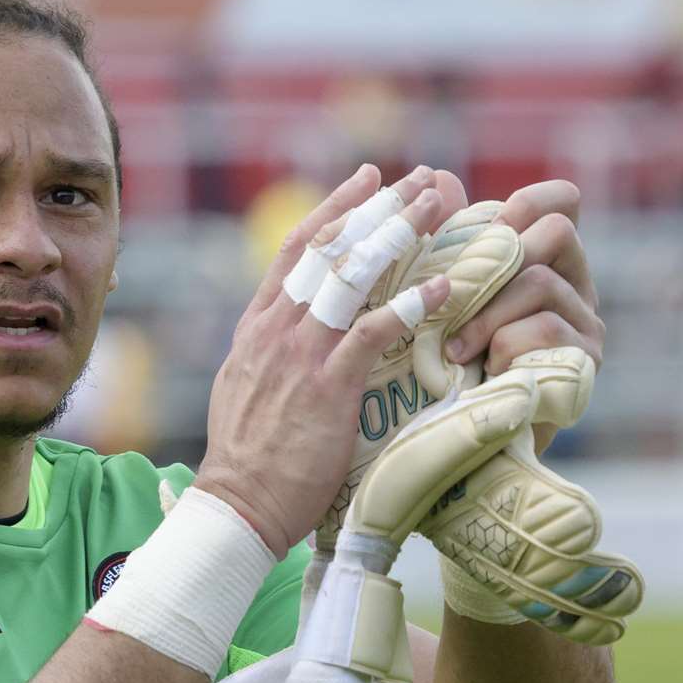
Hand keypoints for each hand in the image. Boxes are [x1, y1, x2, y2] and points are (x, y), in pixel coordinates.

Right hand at [196, 166, 449, 554]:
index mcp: (257, 326)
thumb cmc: (246, 457)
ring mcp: (300, 354)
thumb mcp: (245, 388)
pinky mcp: (327, 385)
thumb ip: (267, 353)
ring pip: (352, 275)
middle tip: (419, 180)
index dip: (335, 209)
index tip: (367, 181)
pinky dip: (412, 305)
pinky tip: (445, 287)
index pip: (296, 250)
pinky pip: (374, 332)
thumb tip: (286, 334)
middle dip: (378, 208)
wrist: (238, 502)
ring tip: (437, 207)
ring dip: (398, 235)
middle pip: (330, 249)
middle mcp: (276, 329)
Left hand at [440, 180, 605, 450]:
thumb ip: (446, 243)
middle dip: (498, 257)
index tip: (492, 223)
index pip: (562, 202)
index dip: (529, 200)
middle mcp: (577, 288)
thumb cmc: (445, 366)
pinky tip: (482, 369)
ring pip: (541, 281)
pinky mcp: (581, 366)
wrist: (458, 444)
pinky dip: (501, 344)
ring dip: (487, 311)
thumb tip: (438, 175)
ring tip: (454, 347)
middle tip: (455, 294)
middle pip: (556, 233)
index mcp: (546, 261)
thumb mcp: (441, 298)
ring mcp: (585, 327)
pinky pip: (541, 329)